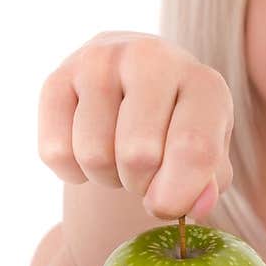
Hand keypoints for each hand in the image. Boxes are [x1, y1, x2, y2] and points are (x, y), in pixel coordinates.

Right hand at [38, 30, 234, 222]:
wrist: (132, 85)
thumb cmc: (176, 128)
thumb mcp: (208, 155)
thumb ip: (209, 183)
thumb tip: (196, 205)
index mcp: (203, 82)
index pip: (193, 148)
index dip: (178, 195)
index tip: (167, 207)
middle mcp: (151, 59)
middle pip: (138, 155)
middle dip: (139, 184)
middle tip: (144, 174)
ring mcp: (100, 62)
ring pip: (93, 155)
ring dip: (106, 177)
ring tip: (118, 158)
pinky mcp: (57, 77)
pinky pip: (56, 151)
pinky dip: (72, 171)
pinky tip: (87, 149)